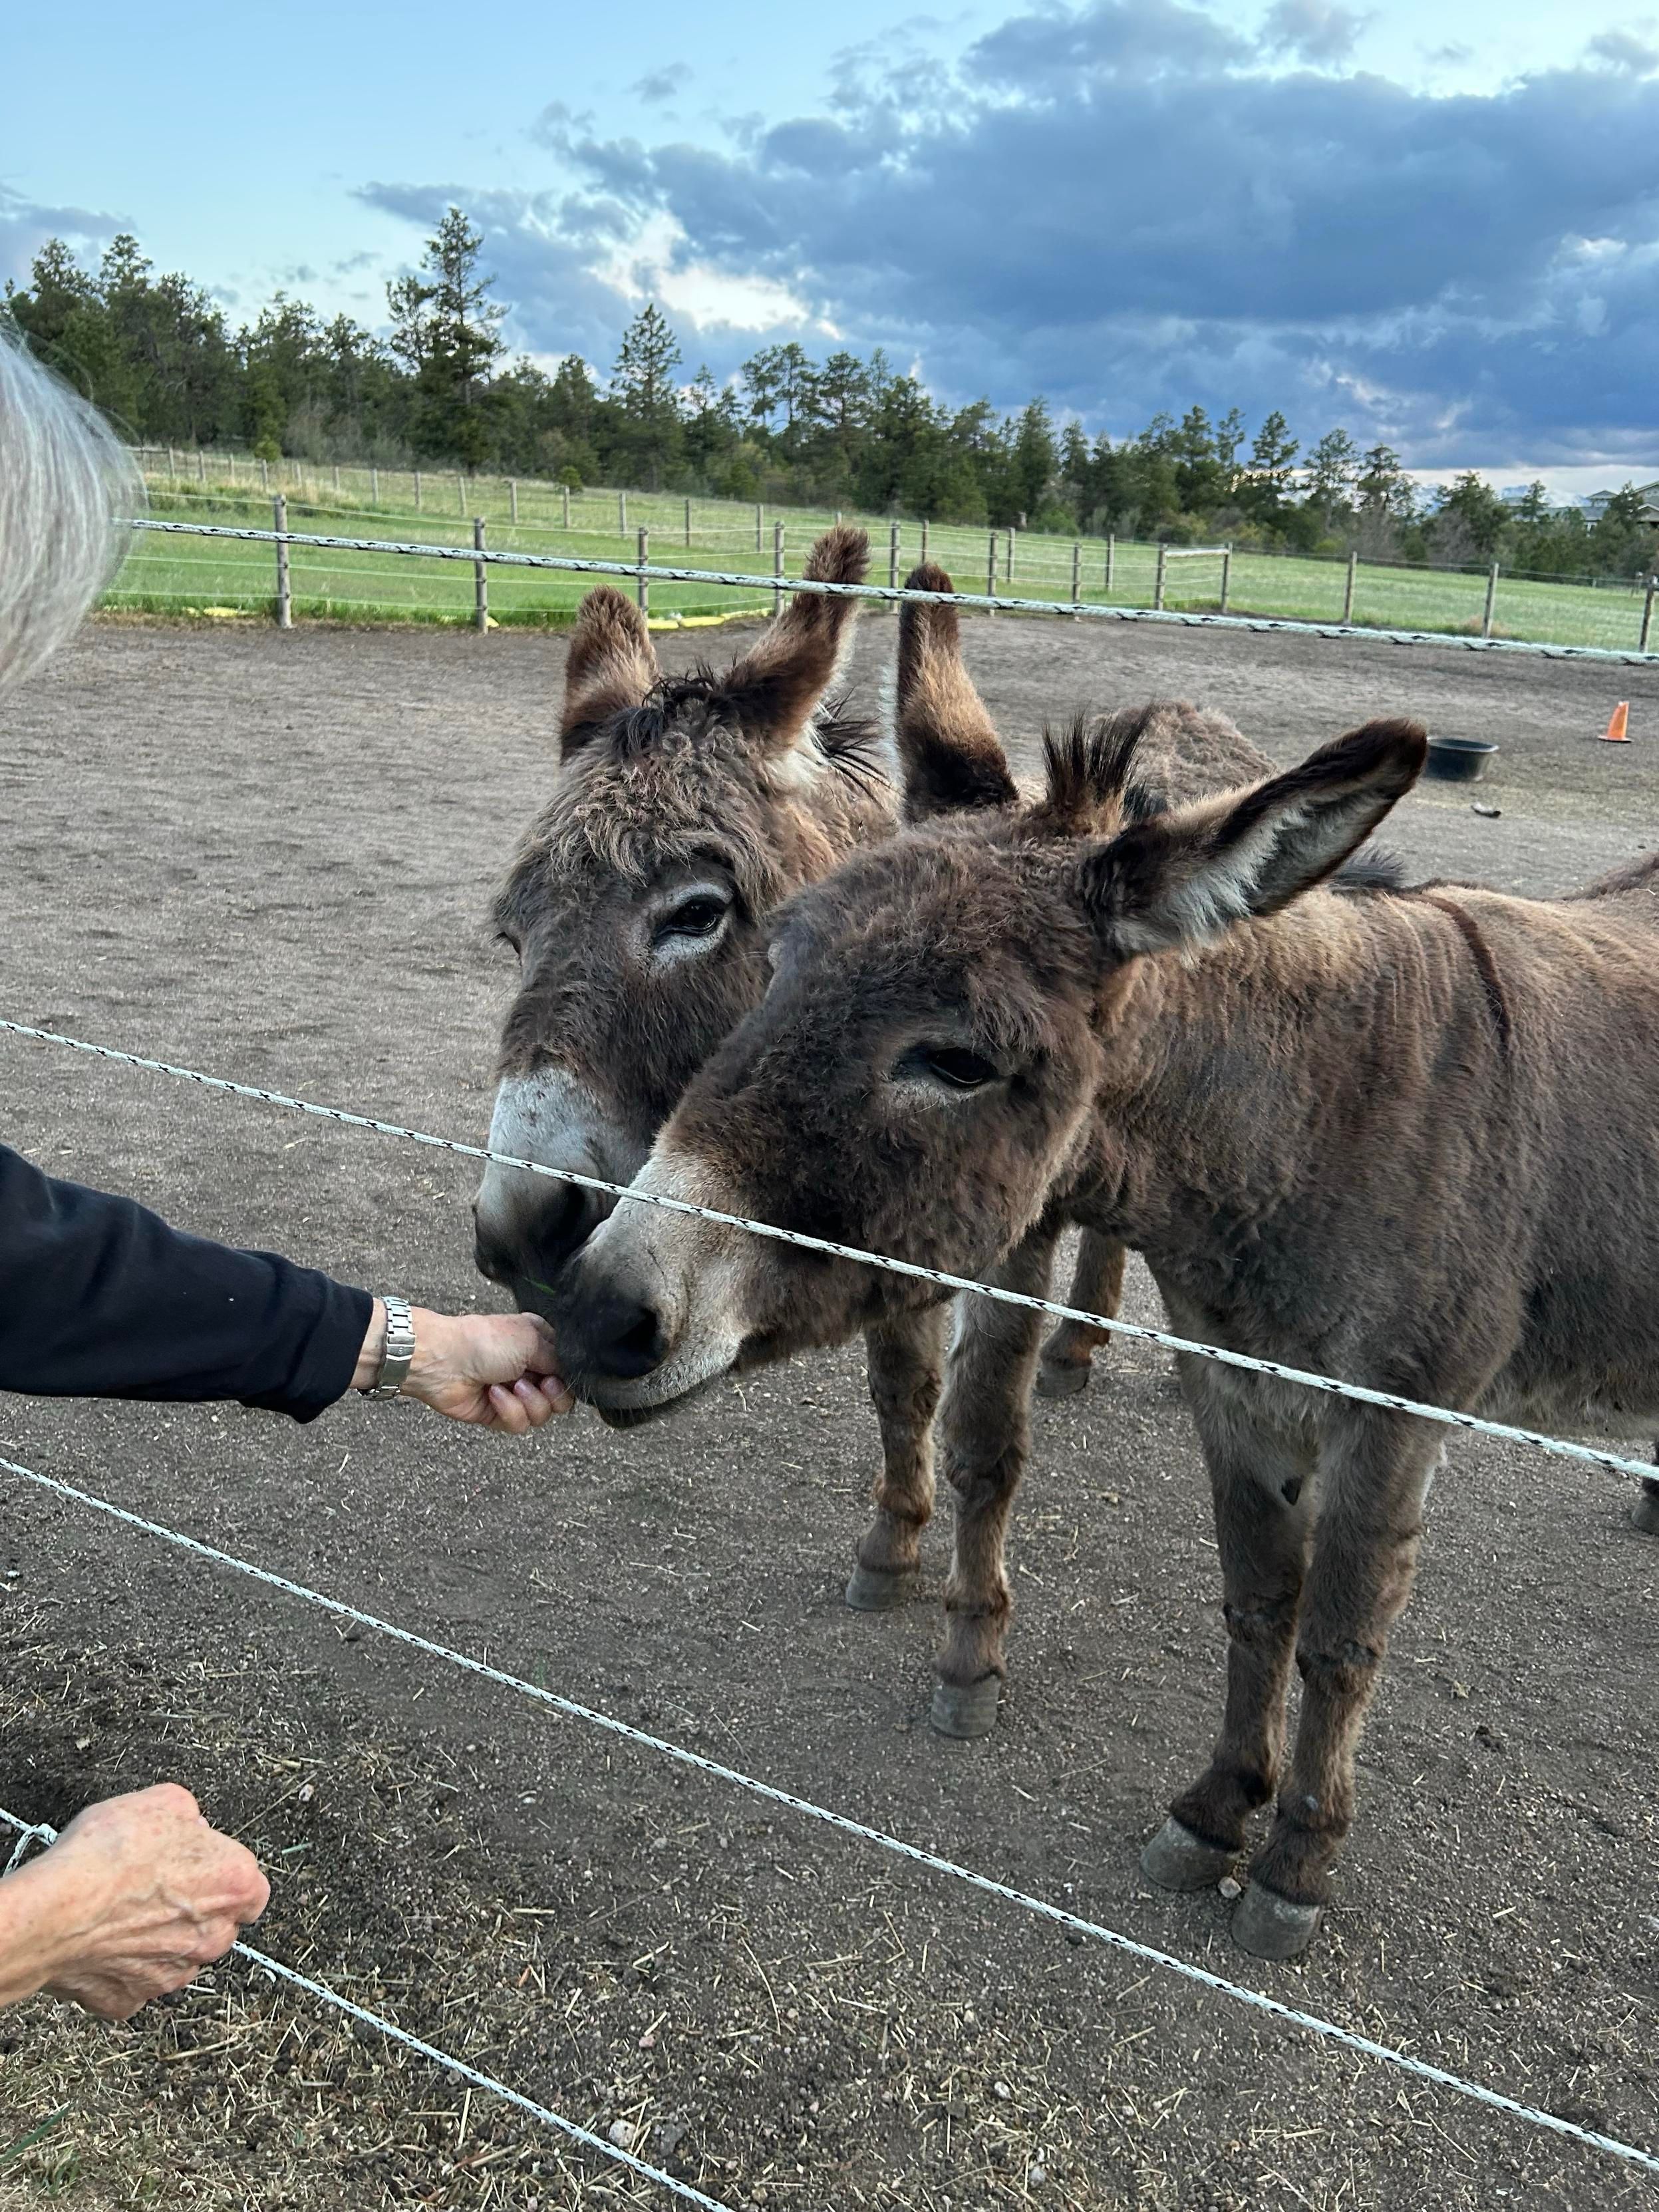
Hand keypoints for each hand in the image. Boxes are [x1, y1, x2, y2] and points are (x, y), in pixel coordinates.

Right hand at [0, 1784, 268, 2019]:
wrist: (55, 1910)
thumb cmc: (109, 1856)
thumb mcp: (164, 1801)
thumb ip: (190, 1816)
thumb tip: (190, 1825)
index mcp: (235, 1885)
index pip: (251, 1888)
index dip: (224, 1876)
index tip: (202, 1869)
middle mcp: (212, 1937)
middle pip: (214, 1924)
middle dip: (192, 1908)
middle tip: (154, 1887)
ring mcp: (171, 1975)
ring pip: (175, 1955)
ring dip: (157, 1939)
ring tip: (120, 1912)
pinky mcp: (130, 2000)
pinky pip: (133, 1981)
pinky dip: (119, 1966)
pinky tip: (100, 1941)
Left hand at [355, 1305, 572, 1432]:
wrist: (442, 1361)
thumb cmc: (484, 1341)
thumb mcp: (532, 1339)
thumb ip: (561, 1359)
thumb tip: (574, 1375)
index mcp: (541, 1345)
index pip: (570, 1370)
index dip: (569, 1378)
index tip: (559, 1375)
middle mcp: (531, 1369)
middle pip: (562, 1398)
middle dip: (554, 1395)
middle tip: (542, 1384)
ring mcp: (515, 1393)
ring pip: (543, 1415)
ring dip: (529, 1402)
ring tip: (511, 1386)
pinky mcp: (498, 1413)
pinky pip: (519, 1424)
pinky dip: (509, 1410)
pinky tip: (493, 1395)